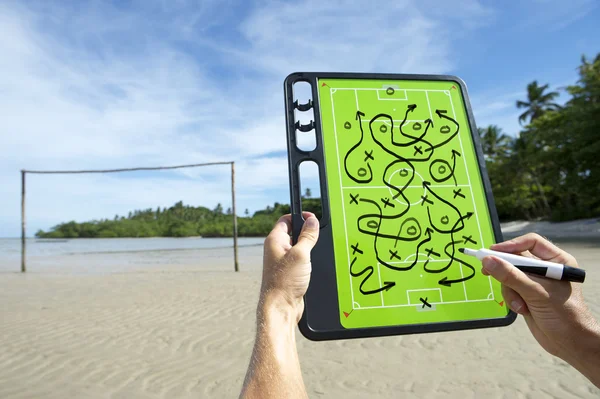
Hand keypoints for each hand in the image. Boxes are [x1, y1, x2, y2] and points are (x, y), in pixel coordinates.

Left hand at [260, 212, 319, 322]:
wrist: (281, 307)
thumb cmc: (285, 281)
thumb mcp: (301, 254)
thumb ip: (308, 236)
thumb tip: (312, 221)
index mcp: (275, 240)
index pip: (286, 219)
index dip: (300, 216)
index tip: (313, 218)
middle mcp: (276, 249)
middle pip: (293, 232)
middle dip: (306, 232)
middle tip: (317, 236)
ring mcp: (282, 261)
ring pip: (298, 247)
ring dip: (308, 247)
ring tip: (315, 251)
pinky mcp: (288, 272)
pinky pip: (300, 259)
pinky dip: (308, 259)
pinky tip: (313, 264)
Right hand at [482, 233, 599, 363]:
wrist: (570, 343)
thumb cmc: (565, 315)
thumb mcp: (536, 292)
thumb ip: (511, 276)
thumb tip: (488, 261)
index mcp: (556, 261)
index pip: (531, 242)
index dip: (511, 245)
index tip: (493, 252)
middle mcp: (545, 269)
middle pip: (516, 259)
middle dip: (505, 270)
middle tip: (486, 270)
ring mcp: (535, 283)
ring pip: (509, 276)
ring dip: (510, 291)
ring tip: (520, 305)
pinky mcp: (527, 295)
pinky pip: (509, 290)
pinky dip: (512, 300)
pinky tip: (522, 310)